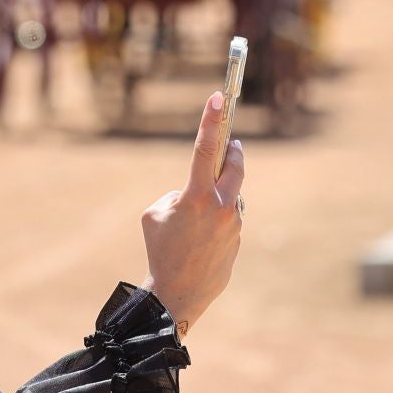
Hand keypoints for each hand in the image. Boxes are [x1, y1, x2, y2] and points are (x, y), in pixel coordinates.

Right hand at [139, 91, 244, 337]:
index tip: (218, 97)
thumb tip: (195, 194)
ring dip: (218, 197)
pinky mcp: (237, 241)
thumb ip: (176, 194)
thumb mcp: (154, 214)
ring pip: (231, 197)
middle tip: (232, 145)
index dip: (211, 120)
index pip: (206, 148)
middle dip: (234, 153)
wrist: (178, 295)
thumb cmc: (159, 251)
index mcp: (197, 196)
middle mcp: (221, 207)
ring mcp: (234, 225)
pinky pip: (228, 221)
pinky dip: (217, 222)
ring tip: (196, 219)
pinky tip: (201, 241)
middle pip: (236, 166)